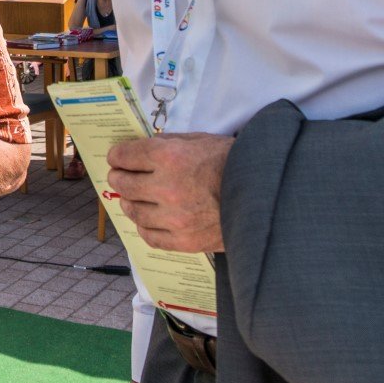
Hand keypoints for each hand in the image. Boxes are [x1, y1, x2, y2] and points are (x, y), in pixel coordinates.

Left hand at [105, 132, 231, 252]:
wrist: (265, 196)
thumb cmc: (233, 163)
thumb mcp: (200, 141)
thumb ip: (168, 144)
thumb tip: (141, 149)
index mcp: (169, 157)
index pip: (124, 156)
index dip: (117, 155)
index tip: (117, 157)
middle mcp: (166, 187)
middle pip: (123, 183)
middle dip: (119, 176)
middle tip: (121, 175)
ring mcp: (173, 218)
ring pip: (132, 210)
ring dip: (129, 201)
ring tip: (133, 197)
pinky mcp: (183, 241)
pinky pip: (149, 235)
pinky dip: (144, 226)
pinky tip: (147, 219)